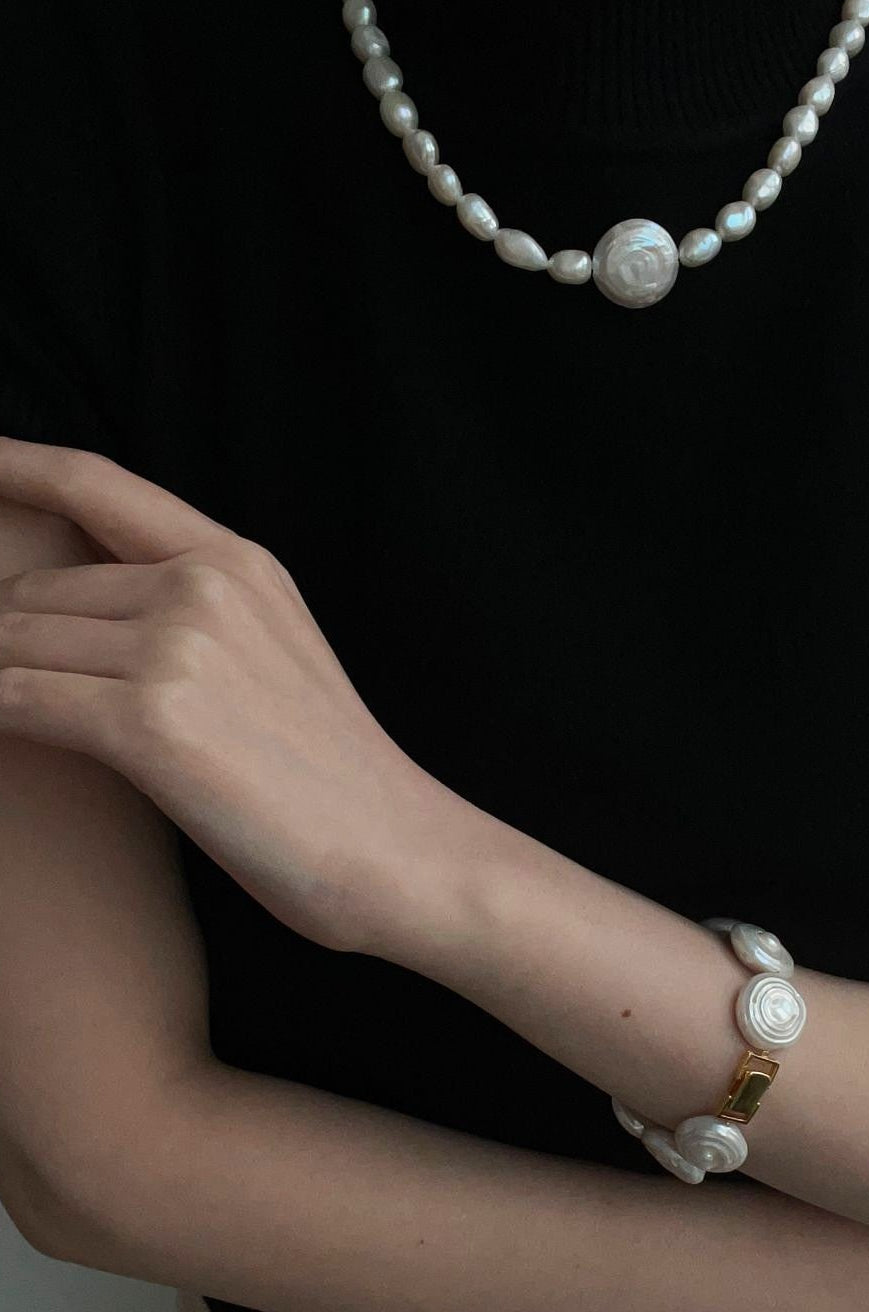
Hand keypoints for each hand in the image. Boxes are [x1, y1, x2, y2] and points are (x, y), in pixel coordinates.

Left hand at [0, 435, 456, 951]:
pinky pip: (15, 702)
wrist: (387, 848)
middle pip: (32, 590)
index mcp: (236, 561)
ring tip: (10, 716)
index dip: (15, 463)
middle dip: (1, 642)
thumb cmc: (324, 772)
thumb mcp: (273, 650)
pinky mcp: (148, 723)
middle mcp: (204, 586)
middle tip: (11, 686)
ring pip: (11, 645)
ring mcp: (178, 650)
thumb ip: (188, 608)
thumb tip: (68, 608)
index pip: (95, 484)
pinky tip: (4, 745)